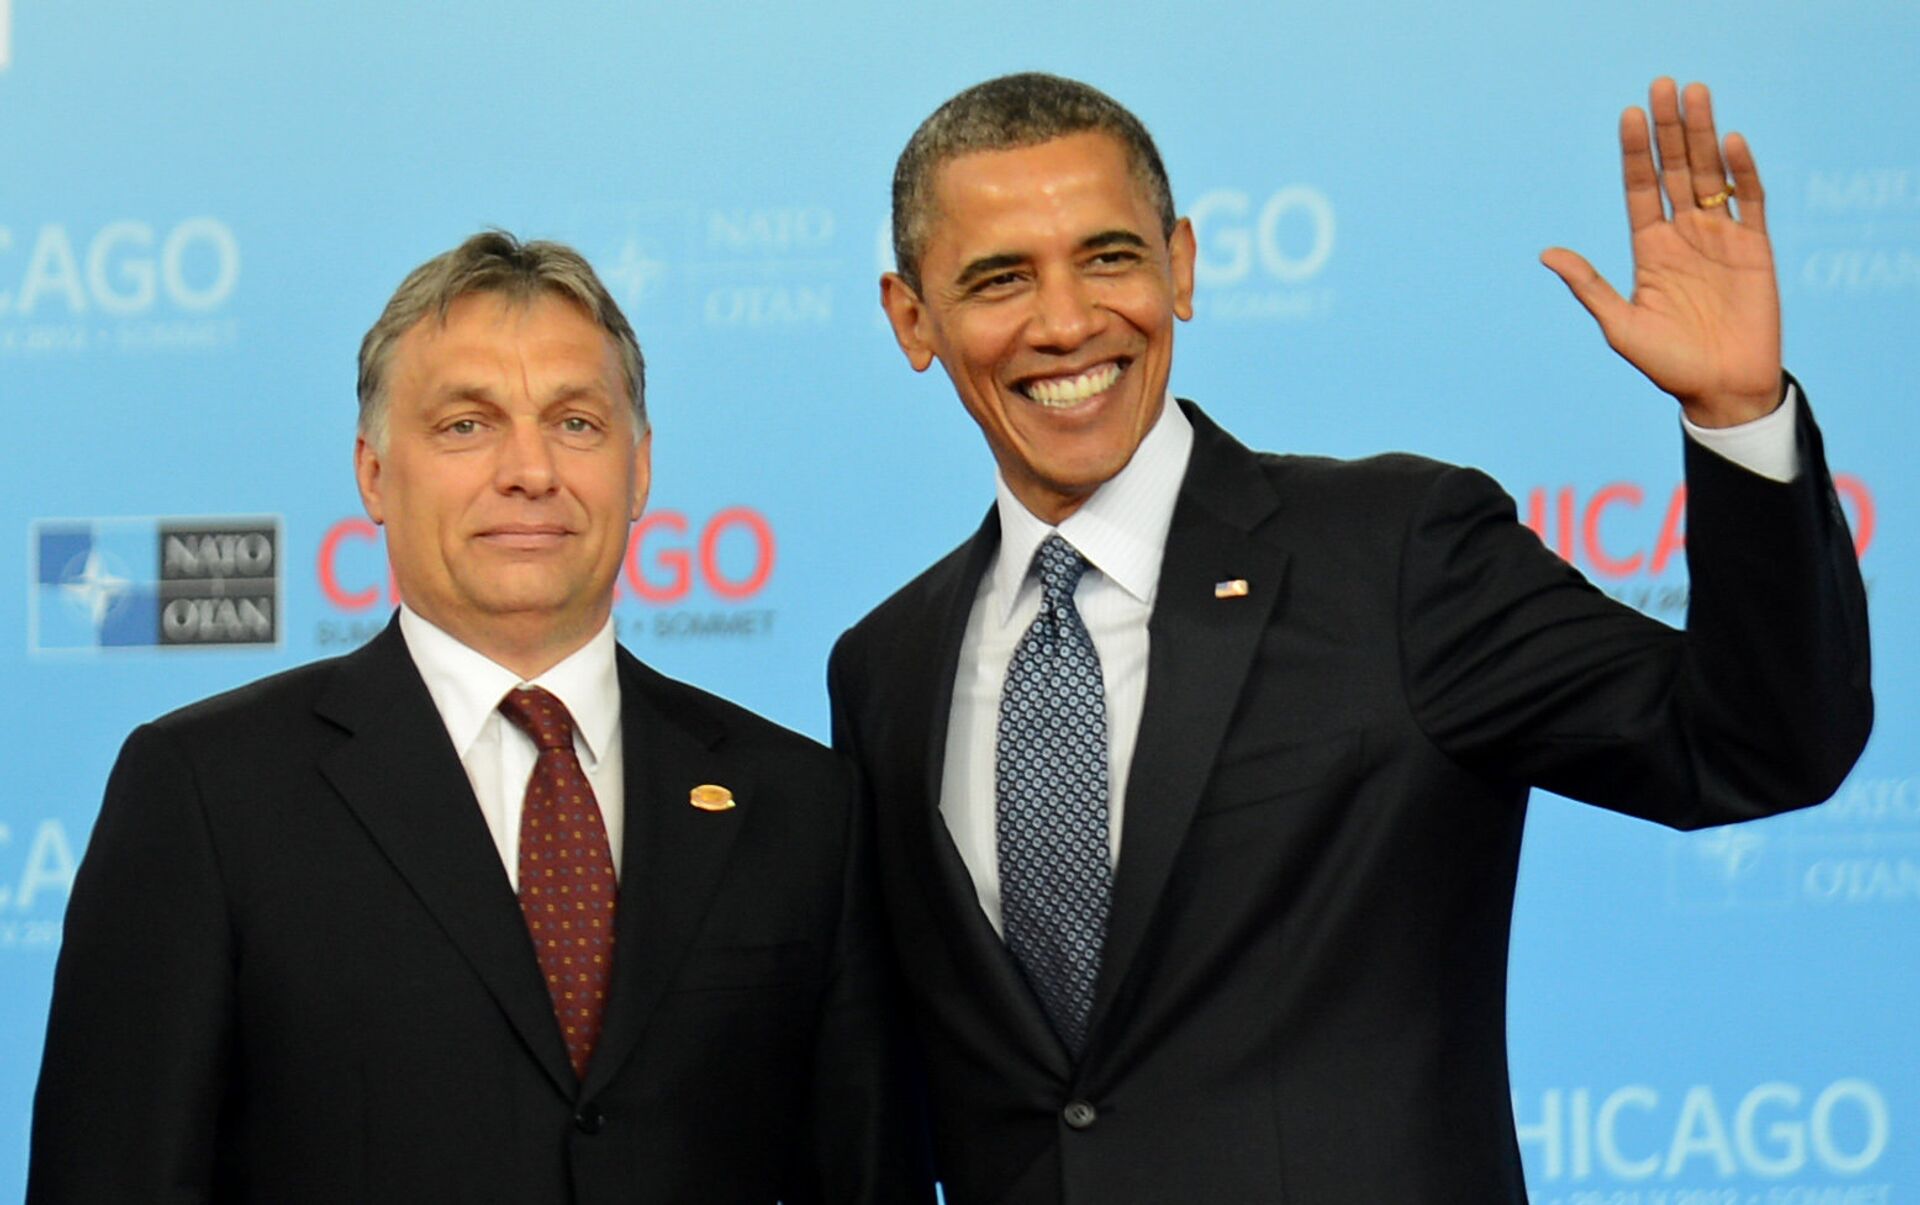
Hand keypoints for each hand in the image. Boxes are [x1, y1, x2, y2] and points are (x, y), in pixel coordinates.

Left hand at [1541, 79, 1782, 427]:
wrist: (1722, 390)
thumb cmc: (1667, 364)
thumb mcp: (1620, 324)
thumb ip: (1590, 285)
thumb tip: (1546, 253)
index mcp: (1649, 249)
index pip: (1640, 188)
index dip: (1636, 152)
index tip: (1629, 114)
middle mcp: (1683, 236)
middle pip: (1674, 170)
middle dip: (1669, 129)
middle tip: (1663, 84)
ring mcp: (1720, 238)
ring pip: (1710, 175)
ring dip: (1704, 135)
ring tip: (1695, 93)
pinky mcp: (1755, 248)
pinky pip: (1750, 202)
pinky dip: (1743, 173)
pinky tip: (1731, 143)